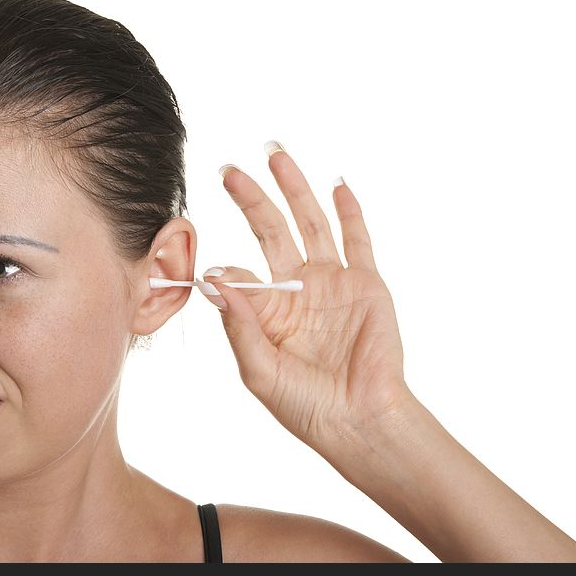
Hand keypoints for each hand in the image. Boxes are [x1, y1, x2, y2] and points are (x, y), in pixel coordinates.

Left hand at [203, 143, 415, 456]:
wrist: (359, 420)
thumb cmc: (305, 404)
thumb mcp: (259, 369)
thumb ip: (239, 324)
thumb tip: (213, 280)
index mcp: (267, 310)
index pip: (240, 273)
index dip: (225, 269)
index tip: (210, 268)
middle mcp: (296, 289)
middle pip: (270, 231)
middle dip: (250, 200)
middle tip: (228, 171)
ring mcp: (331, 282)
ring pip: (310, 223)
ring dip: (294, 189)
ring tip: (275, 155)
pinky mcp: (365, 283)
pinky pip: (357, 240)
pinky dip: (348, 212)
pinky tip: (336, 184)